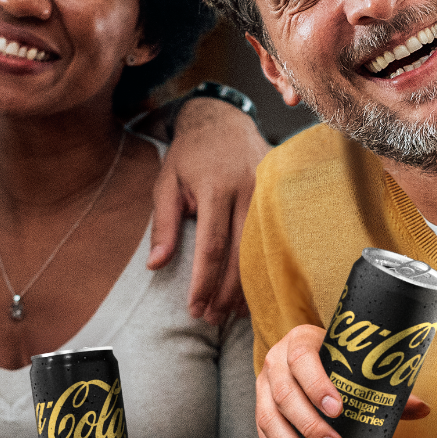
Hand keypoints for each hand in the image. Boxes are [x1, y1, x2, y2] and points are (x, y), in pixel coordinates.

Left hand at [147, 96, 268, 323]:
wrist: (223, 119)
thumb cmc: (191, 154)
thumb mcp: (166, 182)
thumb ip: (164, 224)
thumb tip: (156, 265)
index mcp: (215, 187)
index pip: (211, 246)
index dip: (204, 282)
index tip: (194, 308)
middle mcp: (247, 190)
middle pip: (240, 254)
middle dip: (224, 292)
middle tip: (211, 318)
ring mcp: (268, 192)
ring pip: (260, 250)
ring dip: (245, 286)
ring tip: (230, 313)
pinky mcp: (280, 195)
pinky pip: (273, 239)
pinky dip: (261, 268)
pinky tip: (251, 289)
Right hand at [257, 324, 429, 437]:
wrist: (310, 365)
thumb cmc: (342, 366)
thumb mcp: (358, 368)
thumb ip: (389, 389)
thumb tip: (423, 409)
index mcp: (300, 342)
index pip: (302, 359)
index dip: (317, 385)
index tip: (338, 409)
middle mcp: (275, 362)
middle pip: (284, 395)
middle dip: (309, 426)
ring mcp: (263, 389)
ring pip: (268, 420)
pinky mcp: (259, 413)